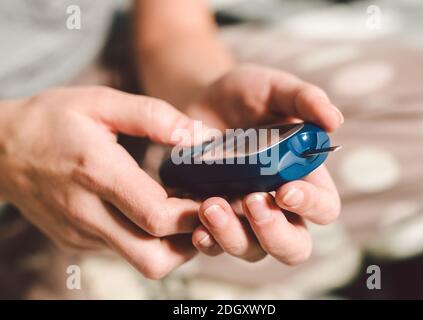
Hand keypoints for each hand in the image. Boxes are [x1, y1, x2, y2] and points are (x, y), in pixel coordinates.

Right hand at [0, 86, 202, 278]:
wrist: (1, 150)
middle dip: (190, 242)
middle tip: (204, 213)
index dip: (194, 214)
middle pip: (153, 258)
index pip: (156, 216)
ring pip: (141, 261)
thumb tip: (198, 135)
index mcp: (96, 172)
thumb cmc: (52, 121)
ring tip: (184, 213)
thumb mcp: (100, 102)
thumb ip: (152, 115)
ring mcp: (81, 233)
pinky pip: (123, 251)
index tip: (213, 197)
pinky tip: (152, 212)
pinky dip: (148, 239)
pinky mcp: (77, 242)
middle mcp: (87, 213)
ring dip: (173, 244)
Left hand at [186, 64, 342, 264]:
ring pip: (252, 251)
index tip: (284, 190)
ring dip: (233, 236)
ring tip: (211, 205)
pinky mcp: (214, 220)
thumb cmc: (248, 96)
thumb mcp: (276, 89)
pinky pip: (215, 246)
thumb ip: (305, 99)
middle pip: (293, 246)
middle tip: (250, 201)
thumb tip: (335, 120)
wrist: (203, 102)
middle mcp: (279, 207)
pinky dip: (208, 242)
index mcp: (304, 178)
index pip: (324, 208)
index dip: (310, 206)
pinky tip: (197, 228)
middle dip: (274, 233)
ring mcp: (245, 218)